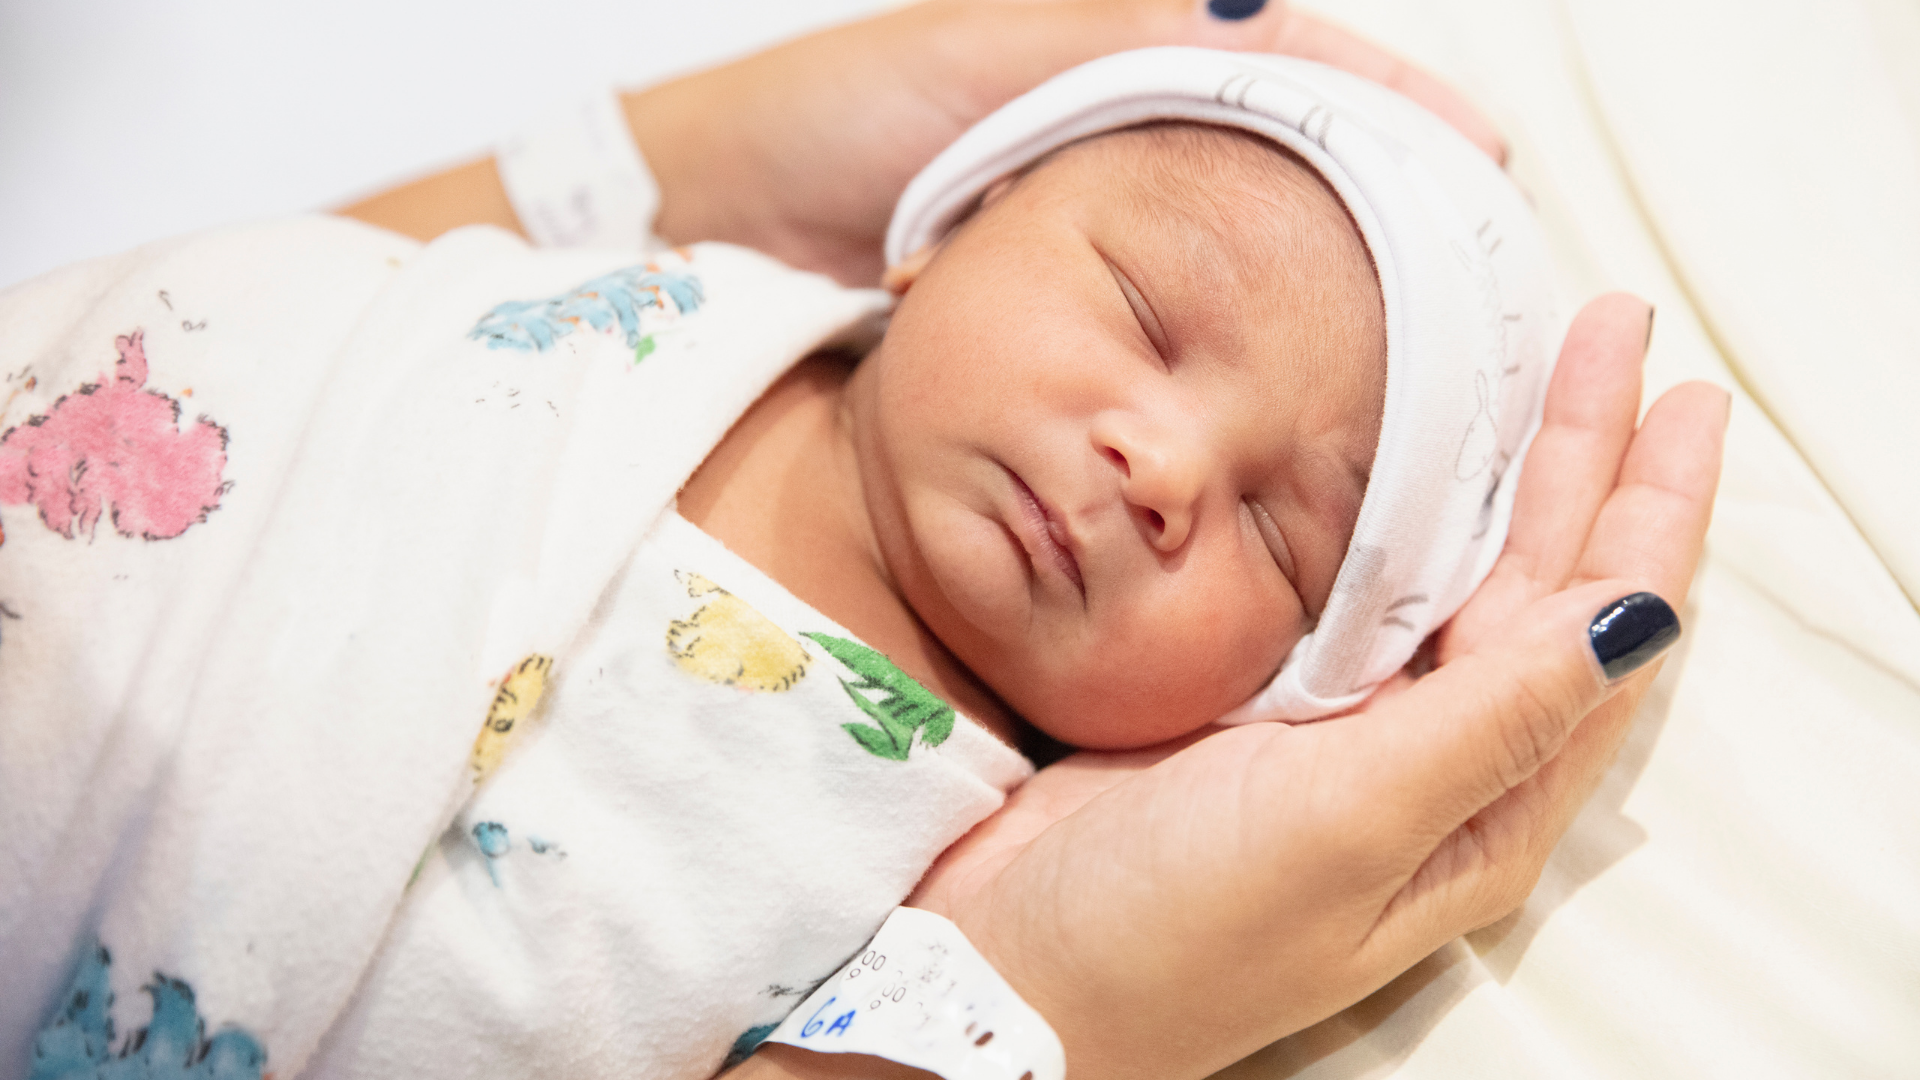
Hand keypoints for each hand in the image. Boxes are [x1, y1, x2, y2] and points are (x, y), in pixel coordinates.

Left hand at [623, 0, 1504, 286]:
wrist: (724, 218)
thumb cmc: (844, 114)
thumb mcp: (994, 50)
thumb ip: (1131, 40)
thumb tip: (1265, 20)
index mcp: (1128, 56)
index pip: (1297, 65)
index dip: (1393, 108)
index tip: (1484, 159)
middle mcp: (1132, 142)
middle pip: (1290, 170)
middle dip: (1383, 213)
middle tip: (1474, 276)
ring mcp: (1102, 235)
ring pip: (1242, 257)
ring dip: (1322, 294)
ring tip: (1411, 343)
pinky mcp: (1064, 313)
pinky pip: (1170, 326)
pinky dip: (1229, 351)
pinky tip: (1280, 388)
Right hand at [887, 294, 1727, 1078]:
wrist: (998, 972)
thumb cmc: (1168, 932)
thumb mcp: (1346, 827)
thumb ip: (1487, 722)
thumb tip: (1636, 618)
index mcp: (1478, 812)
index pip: (1598, 633)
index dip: (1647, 509)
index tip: (1682, 394)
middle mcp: (1427, 768)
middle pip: (1539, 586)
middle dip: (1585, 459)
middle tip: (1617, 331)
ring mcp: (1340, 733)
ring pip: (1454, 577)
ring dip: (1502, 473)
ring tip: (1546, 371)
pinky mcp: (1253, 703)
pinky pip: (1355, 585)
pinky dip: (1394, 506)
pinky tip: (1412, 452)